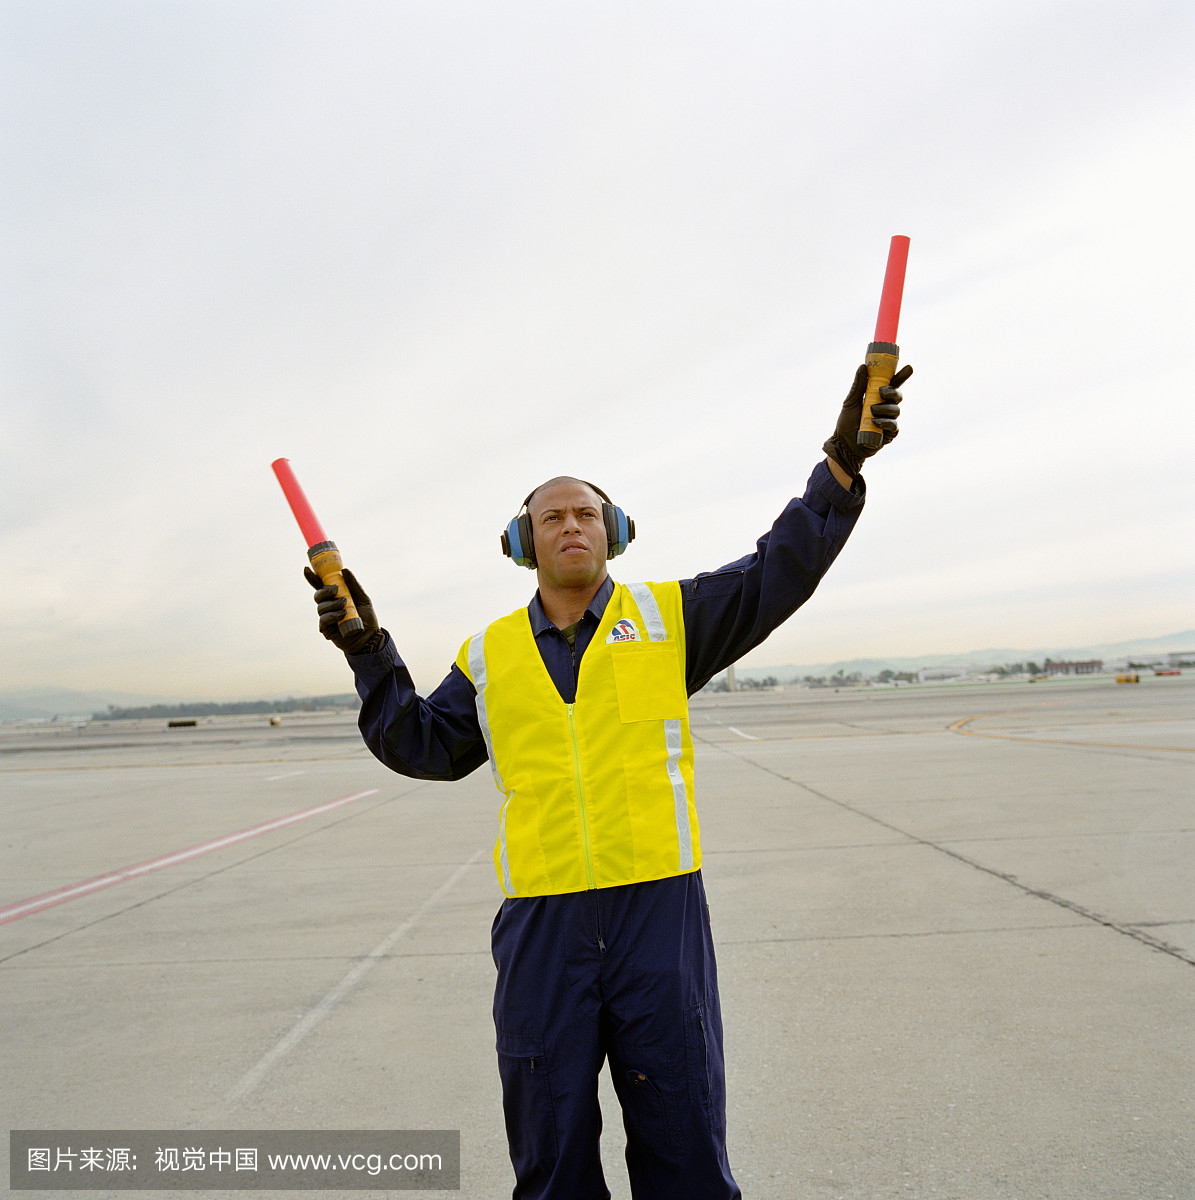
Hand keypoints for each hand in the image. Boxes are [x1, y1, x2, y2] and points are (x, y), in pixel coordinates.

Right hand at [304, 566, 382, 653]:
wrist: (370, 637)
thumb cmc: (367, 618)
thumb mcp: (363, 598)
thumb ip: (353, 585)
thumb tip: (344, 570)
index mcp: (335, 597)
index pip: (321, 586)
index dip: (312, 578)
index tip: (306, 569)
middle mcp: (328, 606)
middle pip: (318, 595)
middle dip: (325, 591)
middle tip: (336, 590)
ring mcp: (326, 618)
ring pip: (320, 607)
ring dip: (332, 604)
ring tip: (345, 605)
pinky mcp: (326, 629)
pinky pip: (324, 619)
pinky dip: (332, 615)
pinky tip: (342, 615)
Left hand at [823, 362, 911, 479]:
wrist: (844, 444)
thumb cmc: (847, 422)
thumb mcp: (851, 402)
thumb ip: (858, 386)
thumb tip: (863, 366)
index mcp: (878, 397)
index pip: (892, 384)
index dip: (901, 376)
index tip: (909, 368)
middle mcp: (886, 407)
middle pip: (897, 395)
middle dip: (892, 392)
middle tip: (881, 391)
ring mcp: (889, 420)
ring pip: (896, 410)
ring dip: (884, 408)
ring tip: (871, 411)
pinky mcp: (890, 433)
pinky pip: (893, 425)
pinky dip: (885, 422)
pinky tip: (876, 422)